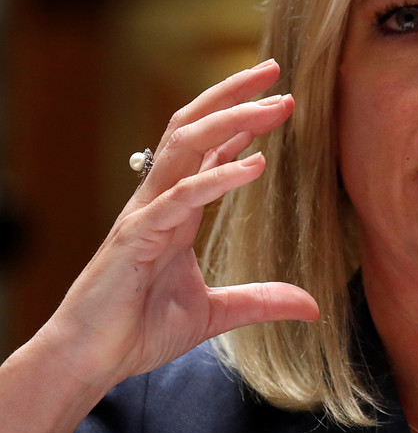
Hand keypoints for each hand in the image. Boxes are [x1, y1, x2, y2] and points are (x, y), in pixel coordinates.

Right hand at [42, 59, 318, 385]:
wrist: (90, 360)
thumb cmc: (139, 330)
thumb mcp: (217, 314)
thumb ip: (262, 301)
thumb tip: (312, 306)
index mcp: (177, 210)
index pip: (209, 149)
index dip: (241, 120)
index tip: (277, 99)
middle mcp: (160, 201)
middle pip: (195, 128)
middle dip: (234, 96)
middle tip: (275, 72)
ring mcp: (146, 214)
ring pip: (186, 146)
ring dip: (232, 119)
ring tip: (273, 104)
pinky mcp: (137, 237)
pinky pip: (181, 197)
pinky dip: (219, 177)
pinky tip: (256, 163)